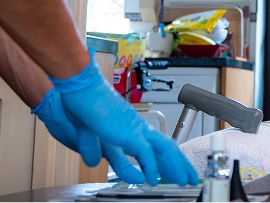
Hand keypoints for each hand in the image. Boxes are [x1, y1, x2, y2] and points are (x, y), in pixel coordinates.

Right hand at [50, 51, 198, 185]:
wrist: (79, 89)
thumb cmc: (82, 104)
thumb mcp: (87, 134)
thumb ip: (92, 149)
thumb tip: (94, 162)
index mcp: (131, 128)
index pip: (156, 145)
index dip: (166, 159)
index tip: (173, 172)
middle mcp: (137, 128)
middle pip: (166, 148)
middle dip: (180, 164)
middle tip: (190, 177)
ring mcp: (135, 129)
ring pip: (164, 149)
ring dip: (175, 166)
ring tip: (182, 180)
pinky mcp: (128, 133)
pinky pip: (145, 153)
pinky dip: (151, 167)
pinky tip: (153, 179)